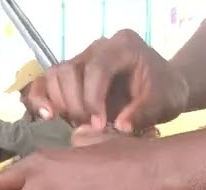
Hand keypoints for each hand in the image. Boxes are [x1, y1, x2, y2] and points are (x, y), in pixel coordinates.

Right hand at [29, 29, 187, 132]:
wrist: (164, 87)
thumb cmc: (164, 92)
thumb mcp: (163, 103)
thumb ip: (143, 113)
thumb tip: (119, 127)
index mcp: (123, 47)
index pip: (97, 68)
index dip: (92, 98)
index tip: (99, 125)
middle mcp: (98, 48)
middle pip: (69, 70)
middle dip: (76, 104)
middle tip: (90, 128)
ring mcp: (82, 59)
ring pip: (53, 75)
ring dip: (60, 104)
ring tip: (76, 123)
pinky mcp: (71, 75)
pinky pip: (45, 82)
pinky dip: (41, 99)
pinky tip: (48, 117)